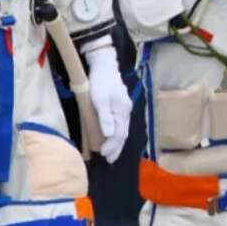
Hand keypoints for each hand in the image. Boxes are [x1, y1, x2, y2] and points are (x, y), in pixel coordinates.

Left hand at [86, 46, 131, 163]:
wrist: (104, 65)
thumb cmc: (100, 82)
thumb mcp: (100, 99)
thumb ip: (106, 117)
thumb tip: (110, 135)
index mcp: (122, 111)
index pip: (119, 133)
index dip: (112, 146)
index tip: (104, 154)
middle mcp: (126, 111)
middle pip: (123, 134)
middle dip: (116, 148)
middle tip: (109, 160)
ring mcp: (124, 109)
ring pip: (123, 130)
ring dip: (117, 143)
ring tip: (111, 154)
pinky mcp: (120, 106)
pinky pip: (120, 125)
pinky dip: (117, 134)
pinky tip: (112, 138)